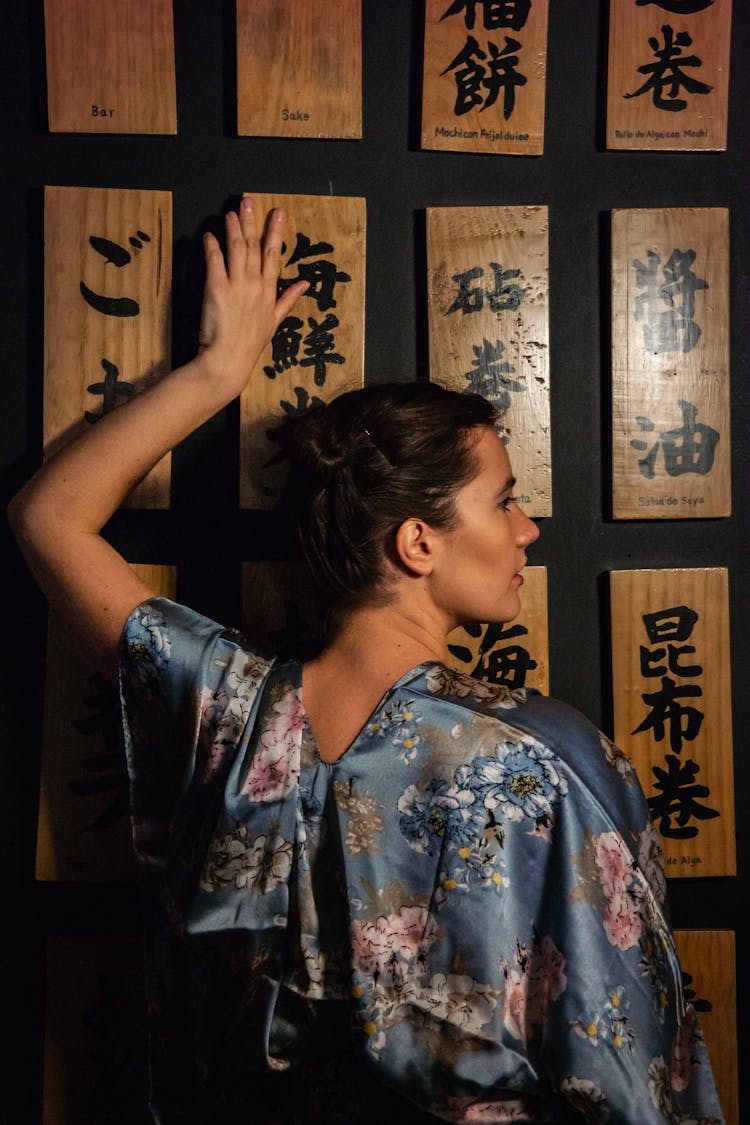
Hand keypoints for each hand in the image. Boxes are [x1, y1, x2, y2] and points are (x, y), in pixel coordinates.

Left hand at [196, 198, 307, 397]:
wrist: (229, 360)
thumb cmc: (250, 344)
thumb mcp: (274, 321)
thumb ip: (288, 299)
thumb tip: (305, 284)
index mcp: (269, 291)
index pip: (273, 255)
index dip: (275, 231)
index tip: (277, 213)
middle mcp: (255, 284)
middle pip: (254, 246)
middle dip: (252, 222)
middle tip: (248, 201)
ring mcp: (236, 285)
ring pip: (236, 249)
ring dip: (233, 228)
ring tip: (231, 212)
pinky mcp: (216, 288)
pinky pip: (215, 260)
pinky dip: (212, 245)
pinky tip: (210, 234)